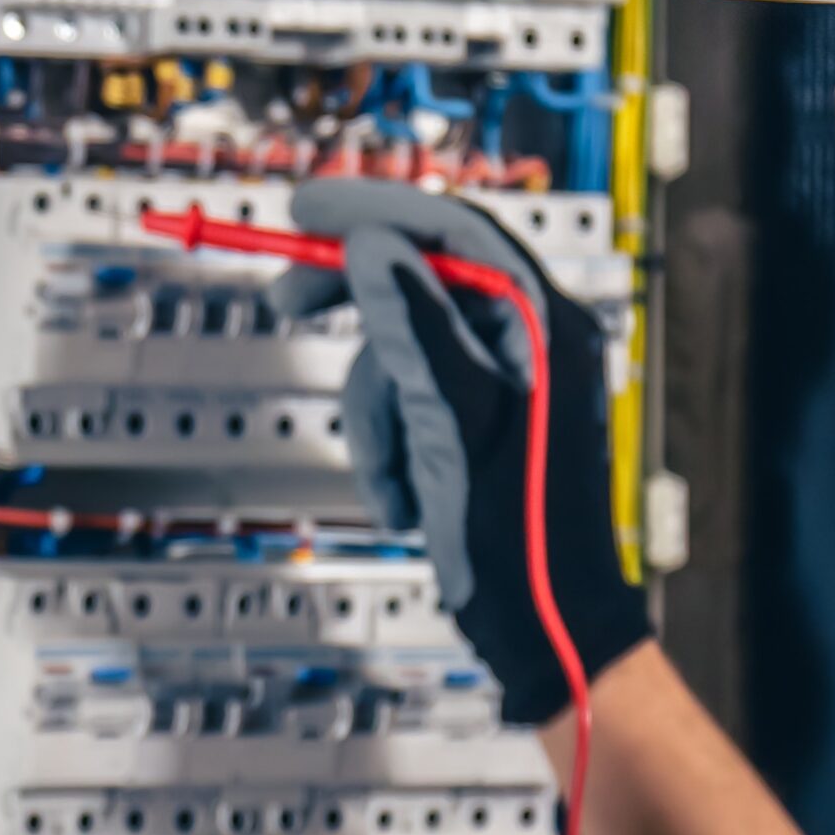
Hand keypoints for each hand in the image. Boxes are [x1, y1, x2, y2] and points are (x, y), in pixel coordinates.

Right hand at [271, 178, 650, 725]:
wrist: (544, 626)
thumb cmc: (523, 539)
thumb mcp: (455, 423)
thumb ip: (414, 327)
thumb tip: (375, 248)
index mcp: (545, 328)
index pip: (455, 231)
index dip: (376, 210)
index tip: (306, 207)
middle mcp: (532, 343)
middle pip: (422, 282)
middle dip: (357, 309)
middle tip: (289, 299)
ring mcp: (506, 385)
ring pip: (401, 354)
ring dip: (377, 416)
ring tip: (397, 478)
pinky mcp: (480, 425)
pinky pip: (409, 404)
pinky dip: (393, 447)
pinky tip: (410, 495)